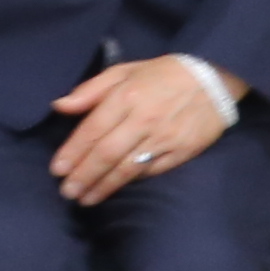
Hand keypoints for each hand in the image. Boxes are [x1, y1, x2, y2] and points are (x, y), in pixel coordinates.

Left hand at [48, 55, 232, 208]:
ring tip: (85, 199)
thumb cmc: (160, 75)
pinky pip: (151, 171)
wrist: (213, 81)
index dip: (73, 152)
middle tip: (67, 192)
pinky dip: (131, 182)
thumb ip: (90, 90)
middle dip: (84, 175)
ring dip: (104, 186)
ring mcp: (163, 139)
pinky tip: (115, 189)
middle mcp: (143, 120)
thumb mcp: (122, 71)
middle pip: (107, 154)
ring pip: (128, 168)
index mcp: (125, 97)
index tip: (56, 170)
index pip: (93, 130)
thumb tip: (59, 106)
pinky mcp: (181, 152)